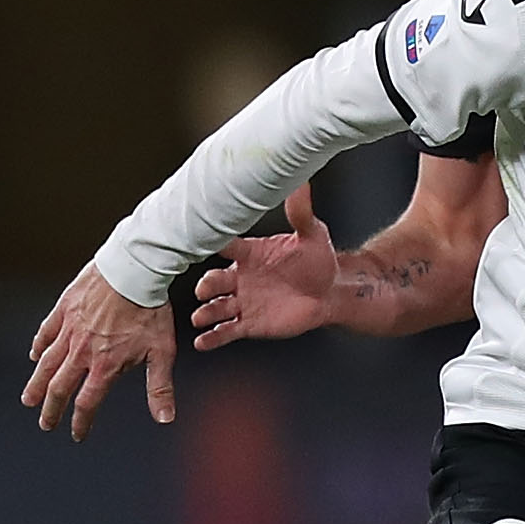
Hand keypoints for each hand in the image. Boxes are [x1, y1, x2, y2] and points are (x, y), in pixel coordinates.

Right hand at [22, 265, 175, 439]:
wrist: (135, 270)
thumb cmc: (152, 310)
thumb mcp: (162, 351)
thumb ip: (160, 387)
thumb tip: (166, 419)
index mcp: (105, 365)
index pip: (87, 402)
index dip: (81, 422)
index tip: (77, 434)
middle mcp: (82, 351)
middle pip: (60, 387)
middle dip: (51, 409)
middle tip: (46, 424)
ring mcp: (70, 330)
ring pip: (46, 363)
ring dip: (37, 384)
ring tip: (28, 400)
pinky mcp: (64, 309)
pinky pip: (46, 332)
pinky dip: (39, 346)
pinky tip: (34, 355)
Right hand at [191, 187, 337, 350]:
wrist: (330, 293)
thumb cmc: (318, 261)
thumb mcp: (312, 234)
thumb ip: (301, 212)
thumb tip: (301, 182)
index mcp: (250, 252)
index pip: (224, 245)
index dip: (210, 243)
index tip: (194, 240)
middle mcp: (240, 276)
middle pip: (214, 279)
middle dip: (206, 285)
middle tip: (205, 288)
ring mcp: (243, 301)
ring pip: (216, 307)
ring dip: (206, 312)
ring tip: (201, 317)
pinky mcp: (249, 324)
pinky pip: (226, 331)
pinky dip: (212, 337)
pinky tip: (202, 341)